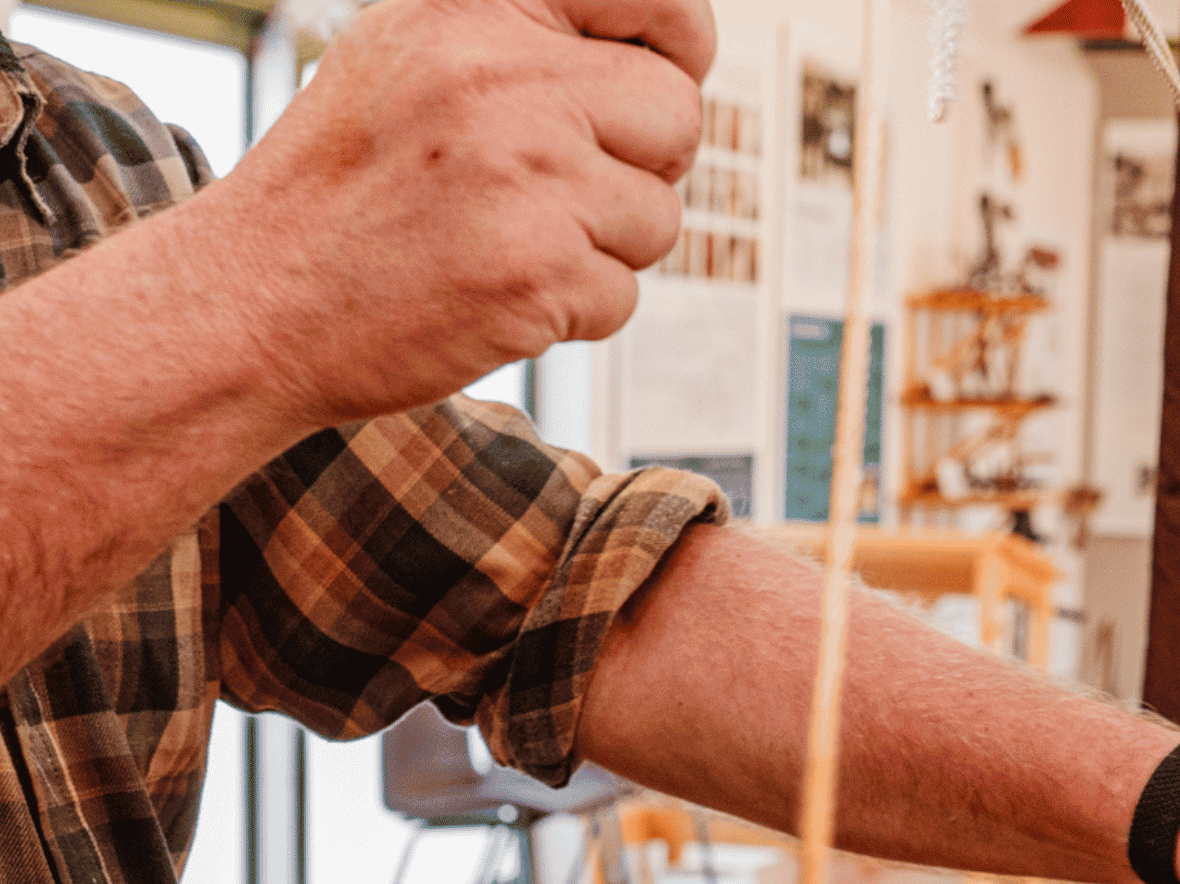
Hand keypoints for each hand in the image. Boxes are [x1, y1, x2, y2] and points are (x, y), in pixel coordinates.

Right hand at [172, 0, 713, 425]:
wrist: (256, 300)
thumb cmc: (344, 191)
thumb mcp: (411, 54)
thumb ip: (521, 38)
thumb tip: (661, 49)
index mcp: (477, 7)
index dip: (679, 43)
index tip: (661, 80)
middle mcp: (505, 77)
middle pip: (674, 113)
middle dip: (643, 165)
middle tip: (568, 193)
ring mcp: (526, 175)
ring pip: (660, 215)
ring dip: (607, 248)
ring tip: (512, 243)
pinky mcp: (538, 271)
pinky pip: (624, 296)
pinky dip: (575, 312)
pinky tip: (500, 294)